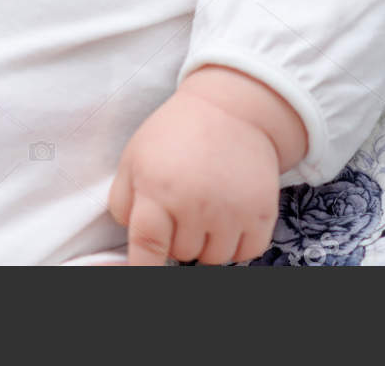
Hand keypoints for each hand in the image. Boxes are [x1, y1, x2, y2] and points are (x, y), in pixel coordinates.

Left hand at [106, 90, 280, 265]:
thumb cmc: (177, 132)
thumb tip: (129, 238)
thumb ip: (122, 200)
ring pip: (215, 259)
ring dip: (208, 242)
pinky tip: (231, 215)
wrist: (233, 108)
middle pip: (182, 255)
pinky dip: (238, 243)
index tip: (145, 276)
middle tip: (183, 205)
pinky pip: (247, 253)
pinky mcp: (262, 212)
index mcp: (158, 189)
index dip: (143, 270)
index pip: (147, 247)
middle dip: (179, 237)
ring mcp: (232, 210)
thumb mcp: (135, 156)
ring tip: (207, 208)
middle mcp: (196, 204)